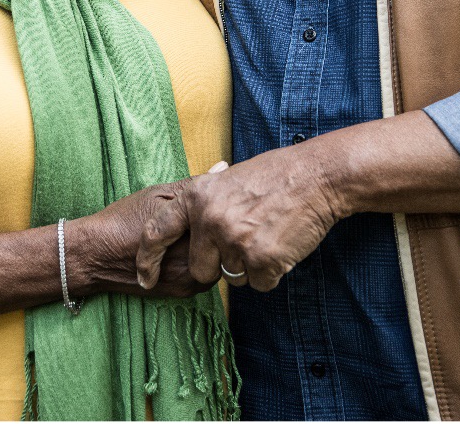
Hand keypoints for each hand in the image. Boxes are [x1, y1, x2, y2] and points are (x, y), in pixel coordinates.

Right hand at [65, 175, 220, 299]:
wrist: (95, 255)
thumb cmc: (123, 220)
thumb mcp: (158, 195)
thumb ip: (193, 186)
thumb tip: (223, 168)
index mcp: (191, 237)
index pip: (225, 218)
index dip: (222, 205)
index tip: (217, 197)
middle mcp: (195, 264)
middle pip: (224, 242)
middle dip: (218, 227)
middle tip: (204, 212)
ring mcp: (191, 282)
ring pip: (217, 258)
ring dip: (210, 244)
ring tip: (189, 230)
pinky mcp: (185, 292)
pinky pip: (205, 272)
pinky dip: (199, 258)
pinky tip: (183, 246)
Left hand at [136, 148, 342, 292]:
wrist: (315, 177)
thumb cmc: (273, 175)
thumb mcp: (226, 179)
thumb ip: (203, 201)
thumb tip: (184, 223)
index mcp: (196, 197)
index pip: (157, 233)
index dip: (148, 259)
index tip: (145, 278)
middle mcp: (210, 220)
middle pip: (200, 269)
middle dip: (219, 264)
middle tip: (245, 239)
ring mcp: (235, 241)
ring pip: (232, 277)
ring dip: (249, 266)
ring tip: (267, 234)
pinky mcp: (261, 260)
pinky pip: (259, 284)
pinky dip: (270, 272)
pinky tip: (281, 245)